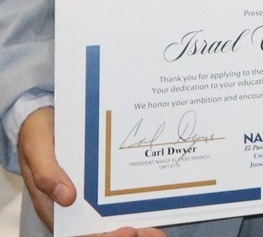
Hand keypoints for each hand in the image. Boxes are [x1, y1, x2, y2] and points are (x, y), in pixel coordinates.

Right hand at [18, 108, 165, 236]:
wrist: (44, 112)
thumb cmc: (37, 132)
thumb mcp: (37, 149)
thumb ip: (46, 173)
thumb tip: (66, 198)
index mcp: (50, 202)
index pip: (73, 229)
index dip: (96, 235)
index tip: (120, 231)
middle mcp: (69, 199)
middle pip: (93, 224)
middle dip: (115, 230)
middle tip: (138, 228)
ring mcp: (84, 186)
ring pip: (106, 210)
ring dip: (126, 215)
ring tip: (151, 221)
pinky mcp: (96, 172)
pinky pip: (112, 186)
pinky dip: (129, 193)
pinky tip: (149, 191)